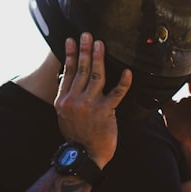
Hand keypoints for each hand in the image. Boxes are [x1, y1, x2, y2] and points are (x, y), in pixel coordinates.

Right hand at [54, 33, 131, 167]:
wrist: (83, 156)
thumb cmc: (76, 137)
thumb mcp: (64, 116)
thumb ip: (67, 99)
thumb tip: (70, 81)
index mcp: (63, 100)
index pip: (67, 72)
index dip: (69, 54)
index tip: (71, 40)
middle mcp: (74, 100)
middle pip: (80, 69)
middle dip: (84, 50)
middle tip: (87, 35)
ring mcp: (89, 105)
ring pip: (95, 76)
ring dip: (99, 58)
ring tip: (101, 44)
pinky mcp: (105, 111)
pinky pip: (116, 93)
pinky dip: (123, 82)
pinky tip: (128, 72)